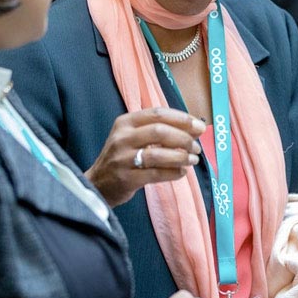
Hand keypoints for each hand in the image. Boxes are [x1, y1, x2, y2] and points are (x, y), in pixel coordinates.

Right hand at [86, 108, 204, 206]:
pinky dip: (173, 172)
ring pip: (158, 154)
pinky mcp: (126, 178)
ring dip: (180, 156)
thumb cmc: (123, 158)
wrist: (98, 184)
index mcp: (126, 122)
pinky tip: (182, 172)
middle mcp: (122, 137)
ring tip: (193, 160)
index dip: (182, 119)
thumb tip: (196, 129)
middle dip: (183, 138)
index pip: (158, 113)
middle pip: (159, 131)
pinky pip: (155, 174)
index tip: (199, 126)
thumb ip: (162, 131)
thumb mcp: (135, 138)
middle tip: (196, 147)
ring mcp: (122, 158)